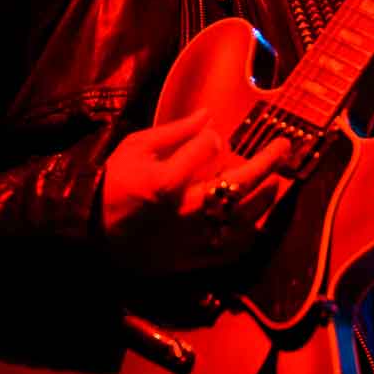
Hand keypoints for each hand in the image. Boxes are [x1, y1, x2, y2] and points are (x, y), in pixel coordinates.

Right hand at [99, 108, 291, 274]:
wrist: (89, 230)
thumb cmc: (113, 183)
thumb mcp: (137, 147)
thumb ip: (176, 131)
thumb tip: (208, 115)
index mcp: (167, 181)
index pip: (208, 149)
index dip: (214, 138)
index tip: (212, 136)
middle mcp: (185, 211)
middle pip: (239, 184)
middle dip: (267, 161)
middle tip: (284, 146)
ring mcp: (191, 238)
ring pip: (243, 219)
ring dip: (265, 198)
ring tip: (276, 181)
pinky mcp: (191, 259)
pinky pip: (231, 250)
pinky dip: (248, 235)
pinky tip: (256, 221)